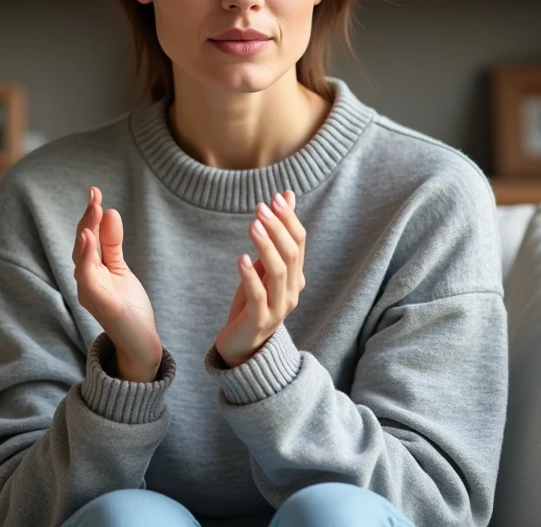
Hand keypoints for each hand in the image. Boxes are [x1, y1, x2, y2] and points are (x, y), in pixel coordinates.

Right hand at [73, 186, 162, 381]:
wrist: (141, 343)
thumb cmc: (128, 308)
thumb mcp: (120, 269)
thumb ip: (112, 245)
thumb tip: (111, 212)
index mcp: (91, 272)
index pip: (87, 238)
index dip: (90, 215)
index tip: (95, 192)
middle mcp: (86, 281)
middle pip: (81, 245)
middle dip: (88, 220)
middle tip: (95, 196)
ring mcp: (91, 293)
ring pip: (81, 260)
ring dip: (86, 235)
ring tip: (92, 212)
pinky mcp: (101, 304)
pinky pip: (87, 279)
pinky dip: (86, 259)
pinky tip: (89, 240)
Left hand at [213, 190, 305, 368]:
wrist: (242, 345)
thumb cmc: (253, 301)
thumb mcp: (264, 264)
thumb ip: (277, 234)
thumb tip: (287, 194)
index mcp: (296, 276)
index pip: (300, 242)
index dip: (289, 219)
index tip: (275, 198)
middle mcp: (292, 291)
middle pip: (292, 254)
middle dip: (278, 228)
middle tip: (261, 208)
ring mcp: (278, 308)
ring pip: (278, 272)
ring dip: (266, 246)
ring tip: (253, 226)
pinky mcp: (260, 321)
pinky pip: (258, 296)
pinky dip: (250, 276)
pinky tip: (240, 258)